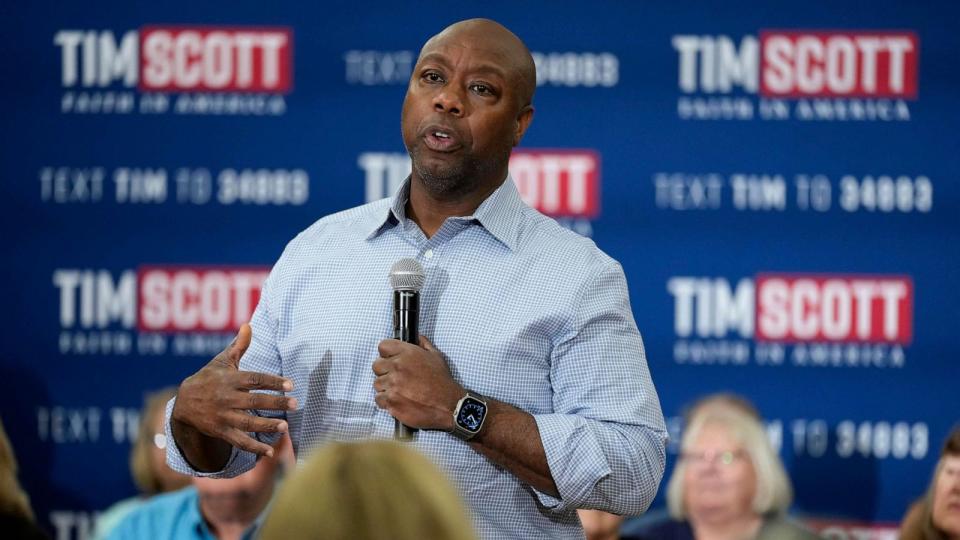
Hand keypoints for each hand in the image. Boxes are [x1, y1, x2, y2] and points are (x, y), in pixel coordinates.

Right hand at [171, 323, 295, 457]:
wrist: (183, 404)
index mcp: (230, 379)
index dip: (273, 381)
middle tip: (295, 404)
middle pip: (255, 401)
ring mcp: (223, 416)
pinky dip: (254, 448)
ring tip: (285, 427)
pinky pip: (239, 441)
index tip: (291, 384)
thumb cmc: (209, 378)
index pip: (255, 379)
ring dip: (267, 425)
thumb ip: (238, 346)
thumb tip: (248, 324)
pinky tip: (270, 451)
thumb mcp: (221, 361)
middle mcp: (227, 398)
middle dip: (276, 403)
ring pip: (248, 422)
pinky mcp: (220, 431)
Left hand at [372, 336, 463, 429]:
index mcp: (407, 353)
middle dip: (384, 371)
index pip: (383, 346)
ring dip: (385, 387)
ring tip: (399, 391)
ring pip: (377, 384)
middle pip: (376, 366)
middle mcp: (398, 367)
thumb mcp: (436, 356)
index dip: (386, 353)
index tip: (390, 359)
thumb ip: (423, 344)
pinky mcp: (391, 401)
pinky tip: (398, 400)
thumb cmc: (442, 382)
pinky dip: (386, 401)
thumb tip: (416, 338)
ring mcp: (393, 385)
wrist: (448, 404)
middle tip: (395, 378)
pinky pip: (378, 399)